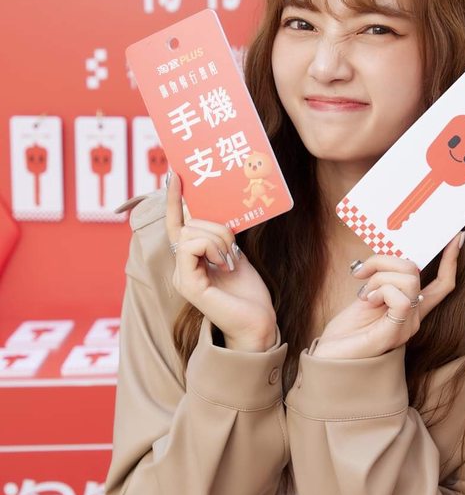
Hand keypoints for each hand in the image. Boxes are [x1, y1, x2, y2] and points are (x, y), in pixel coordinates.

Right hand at [166, 173, 276, 351]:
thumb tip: (214, 205)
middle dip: (216, 226)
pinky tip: (225, 264)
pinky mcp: (187, 283)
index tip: (175, 173)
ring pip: (191, 232)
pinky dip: (212, 248)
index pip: (177, 223)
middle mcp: (181, 265)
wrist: (258, 321)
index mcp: (191, 258)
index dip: (175, 199)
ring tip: (231, 259)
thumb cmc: (248, 291)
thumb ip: (220, 233)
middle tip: (233, 247)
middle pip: (188, 224)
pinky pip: (191, 247)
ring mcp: (181, 275)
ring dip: (218, 238)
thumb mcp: (234, 252)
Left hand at [313, 232, 464, 358]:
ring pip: (407, 279)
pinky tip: (367, 301)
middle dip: (383, 261)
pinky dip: (380, 290)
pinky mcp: (394, 334)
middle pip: (415, 271)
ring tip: (364, 294)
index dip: (451, 260)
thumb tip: (387, 256)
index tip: (457, 237)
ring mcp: (406, 327)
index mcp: (409, 308)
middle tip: (362, 275)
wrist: (328, 360)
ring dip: (378, 277)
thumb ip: (382, 280)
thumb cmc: (345, 332)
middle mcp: (414, 318)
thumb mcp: (366, 296)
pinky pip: (400, 298)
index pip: (442, 284)